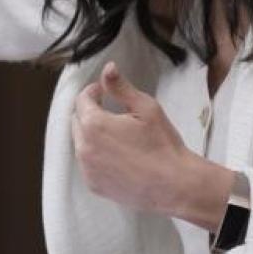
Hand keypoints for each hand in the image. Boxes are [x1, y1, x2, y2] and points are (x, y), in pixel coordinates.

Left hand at [72, 61, 233, 229]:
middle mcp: (84, 148)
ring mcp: (87, 169)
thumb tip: (107, 68)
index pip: (82, 100)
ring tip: (117, 135)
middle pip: (77, 121)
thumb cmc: (163, 144)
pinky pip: (88, 163)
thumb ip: (121, 87)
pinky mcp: (94, 185)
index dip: (93, 92)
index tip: (104, 90)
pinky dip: (96, 155)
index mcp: (94, 125)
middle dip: (90, 112)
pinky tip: (118, 156)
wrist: (175, 185)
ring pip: (81, 143)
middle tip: (111, 111)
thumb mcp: (145, 108)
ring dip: (92, 135)